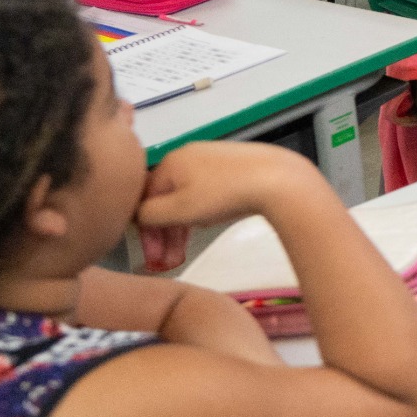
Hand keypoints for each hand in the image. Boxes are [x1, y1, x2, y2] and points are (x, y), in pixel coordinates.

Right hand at [134, 142, 326, 254]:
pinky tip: (205, 227)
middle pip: (166, 200)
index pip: (144, 200)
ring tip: (184, 253)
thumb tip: (139, 216)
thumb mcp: (179, 210)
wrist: (277, 180)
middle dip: (165, 233)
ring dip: (181, 228)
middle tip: (168, 260)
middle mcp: (189, 156)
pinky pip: (206, 194)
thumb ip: (149, 215)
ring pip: (186, 199)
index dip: (147, 232)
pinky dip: (201, 213)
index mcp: (171, 161)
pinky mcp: (232, 168)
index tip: (152, 255)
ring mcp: (212, 160)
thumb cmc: (228, 192)